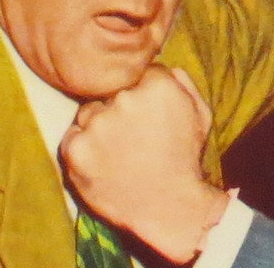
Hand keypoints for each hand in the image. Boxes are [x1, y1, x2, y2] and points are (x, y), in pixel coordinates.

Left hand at [60, 66, 228, 263]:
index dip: (143, 95)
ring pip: (90, 114)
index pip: (138, 74)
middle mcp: (124, 99)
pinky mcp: (77, 149)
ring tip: (120, 154)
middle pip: (111, 93)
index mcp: (156, 86)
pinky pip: (73, 137)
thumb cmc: (186, 160)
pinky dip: (83, 149)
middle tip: (133, 139)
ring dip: (100, 128)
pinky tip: (104, 164)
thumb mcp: (200, 114)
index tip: (148, 116)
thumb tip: (159, 65)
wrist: (170, 208)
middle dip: (120, 110)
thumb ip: (181, 81)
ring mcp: (98, 124)